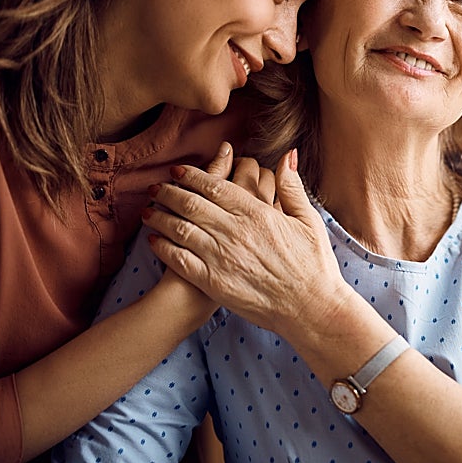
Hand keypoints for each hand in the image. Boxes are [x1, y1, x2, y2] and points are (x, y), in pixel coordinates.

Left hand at [141, 150, 349, 335]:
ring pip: (180, 229)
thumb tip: (287, 155)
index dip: (191, 176)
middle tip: (155, 187)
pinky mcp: (214, 283)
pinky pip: (180, 260)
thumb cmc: (314, 264)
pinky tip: (153, 241)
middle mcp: (235, 232)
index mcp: (256, 213)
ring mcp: (222, 257)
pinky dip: (163, 248)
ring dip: (159, 217)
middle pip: (190, 204)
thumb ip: (292, 186)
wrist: (311, 307)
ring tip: (148, 211)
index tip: (177, 170)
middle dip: (168, 192)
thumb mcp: (309, 220)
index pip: (214, 186)